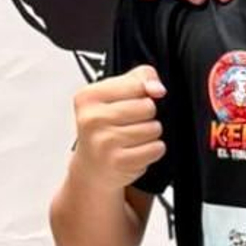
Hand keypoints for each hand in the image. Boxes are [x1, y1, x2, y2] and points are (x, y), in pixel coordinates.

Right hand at [70, 67, 165, 186]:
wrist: (92, 166)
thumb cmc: (104, 128)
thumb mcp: (114, 95)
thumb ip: (140, 79)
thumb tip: (157, 88)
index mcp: (89, 97)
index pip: (137, 84)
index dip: (143, 94)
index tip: (134, 101)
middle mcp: (93, 119)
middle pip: (148, 107)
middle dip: (148, 116)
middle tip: (130, 123)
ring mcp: (105, 141)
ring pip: (154, 128)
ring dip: (150, 135)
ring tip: (132, 138)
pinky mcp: (119, 161)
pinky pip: (156, 149)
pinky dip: (153, 150)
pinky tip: (136, 150)